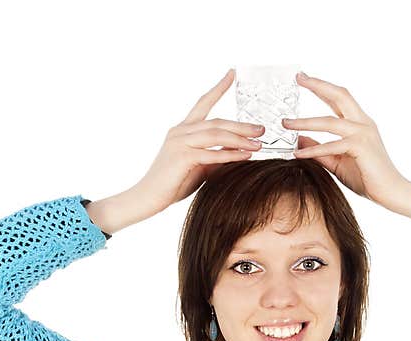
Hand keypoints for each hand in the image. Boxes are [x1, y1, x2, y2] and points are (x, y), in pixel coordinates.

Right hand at [134, 69, 264, 215]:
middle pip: (217, 122)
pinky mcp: (182, 156)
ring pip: (216, 135)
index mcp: (183, 129)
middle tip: (262, 129)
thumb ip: (215, 156)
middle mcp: (181, 131)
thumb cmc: (173, 183)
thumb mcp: (199, 165)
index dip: (218, 87)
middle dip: (242, 125)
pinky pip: (212, 153)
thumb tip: (239, 153)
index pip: (203, 102)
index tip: (232, 73)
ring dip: (240, 139)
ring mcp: (180, 142)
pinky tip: (246, 156)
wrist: (149, 197)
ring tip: (258, 144)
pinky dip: (231, 155)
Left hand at [283, 72, 407, 211]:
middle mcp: (363, 123)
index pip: (339, 98)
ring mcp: (363, 133)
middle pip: (339, 95)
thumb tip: (298, 140)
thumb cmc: (366, 177)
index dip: (321, 86)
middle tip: (298, 77)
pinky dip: (313, 150)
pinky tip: (298, 154)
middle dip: (318, 85)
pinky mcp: (361, 147)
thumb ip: (318, 149)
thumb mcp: (336, 161)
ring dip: (305, 122)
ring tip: (286, 123)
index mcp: (359, 123)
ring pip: (329, 121)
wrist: (391, 192)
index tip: (303, 78)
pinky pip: (332, 146)